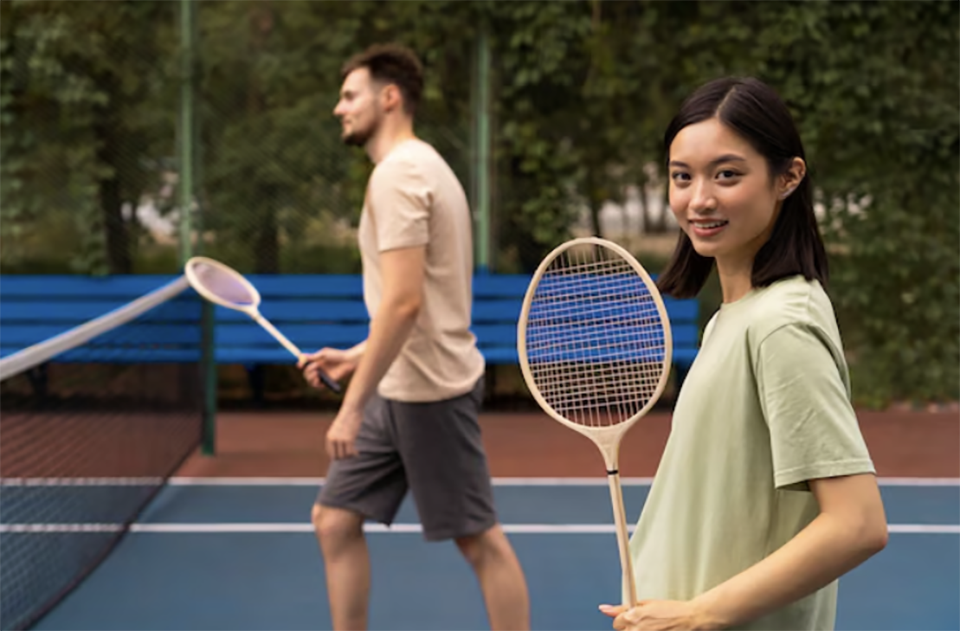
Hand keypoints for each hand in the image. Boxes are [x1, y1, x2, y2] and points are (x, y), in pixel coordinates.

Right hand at [298, 347, 357, 389]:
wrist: (348, 361)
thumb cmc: (337, 355)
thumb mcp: (323, 354)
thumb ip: (313, 357)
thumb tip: (301, 356)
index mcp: (316, 362)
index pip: (305, 365)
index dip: (301, 365)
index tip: (299, 365)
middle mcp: (318, 370)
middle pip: (306, 374)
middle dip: (307, 371)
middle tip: (314, 367)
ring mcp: (322, 376)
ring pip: (310, 381)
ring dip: (310, 378)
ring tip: (317, 373)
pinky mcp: (327, 382)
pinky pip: (318, 386)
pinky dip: (316, 383)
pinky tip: (319, 378)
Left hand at [326, 405, 362, 459]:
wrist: (352, 409)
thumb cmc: (347, 418)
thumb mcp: (338, 428)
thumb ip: (337, 438)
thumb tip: (340, 449)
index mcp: (329, 437)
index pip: (330, 453)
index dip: (337, 456)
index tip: (344, 455)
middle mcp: (333, 439)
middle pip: (337, 457)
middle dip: (344, 457)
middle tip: (350, 454)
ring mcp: (340, 439)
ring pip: (344, 456)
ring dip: (350, 456)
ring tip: (354, 452)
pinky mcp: (349, 439)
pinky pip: (350, 452)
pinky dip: (354, 454)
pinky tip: (357, 453)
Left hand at [599, 600, 714, 630]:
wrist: (691, 620)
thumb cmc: (672, 611)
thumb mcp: (646, 604)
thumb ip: (622, 608)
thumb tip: (603, 609)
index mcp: (633, 618)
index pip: (616, 624)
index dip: (626, 620)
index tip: (635, 620)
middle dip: (632, 629)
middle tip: (648, 625)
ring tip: (654, 629)